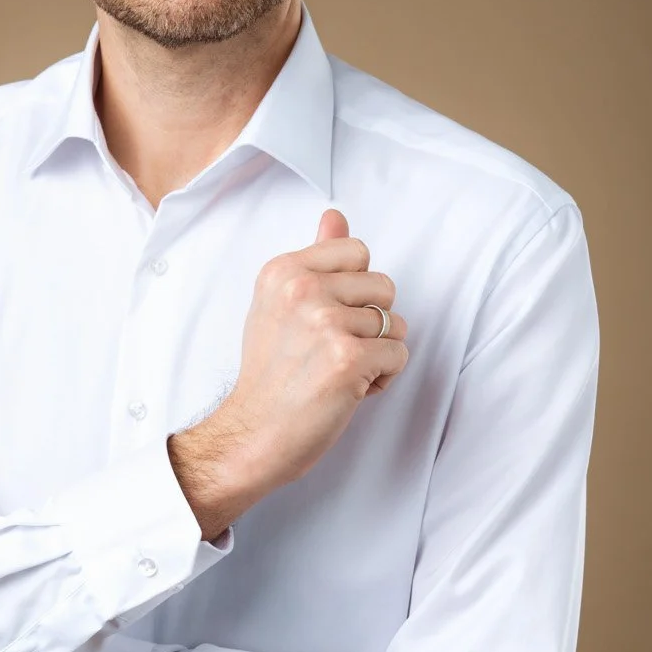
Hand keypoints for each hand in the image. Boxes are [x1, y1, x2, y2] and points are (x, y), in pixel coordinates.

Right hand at [174, 208, 408, 524]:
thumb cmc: (268, 378)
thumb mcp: (279, 306)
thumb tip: (336, 217)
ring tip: (339, 372)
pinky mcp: (348, 358)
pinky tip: (349, 389)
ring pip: (395, 324)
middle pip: (384, 286)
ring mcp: (325, 323)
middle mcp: (303, 289)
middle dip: (371, 323)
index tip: (328, 318)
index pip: (358, 251)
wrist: (252, 434)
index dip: (355, 290)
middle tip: (333, 351)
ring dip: (377, 354)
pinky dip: (382, 378)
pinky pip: (399, 355)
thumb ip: (315, 259)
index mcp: (284, 271)